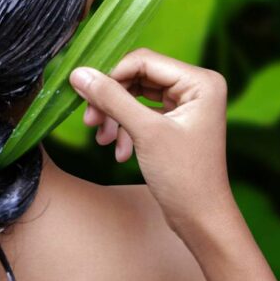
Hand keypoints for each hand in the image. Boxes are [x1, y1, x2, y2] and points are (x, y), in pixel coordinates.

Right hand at [69, 47, 233, 235]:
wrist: (200, 219)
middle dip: (112, 99)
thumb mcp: (144, 132)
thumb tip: (79, 73)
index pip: (144, 61)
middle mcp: (196, 87)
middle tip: (90, 120)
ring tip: (103, 139)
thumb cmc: (183, 176)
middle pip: (137, 76)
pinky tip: (119, 150)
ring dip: (115, 115)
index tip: (87, 94)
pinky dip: (125, 127)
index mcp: (200, 81)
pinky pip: (140, 112)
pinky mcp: (174, 121)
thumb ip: (111, 98)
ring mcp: (185, 104)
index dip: (112, 75)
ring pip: (135, 94)